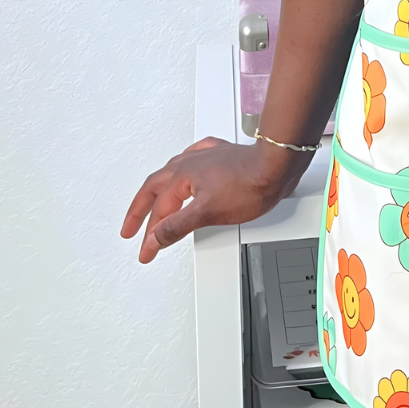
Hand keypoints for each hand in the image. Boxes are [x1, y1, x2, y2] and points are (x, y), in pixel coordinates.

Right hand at [121, 136, 311, 262]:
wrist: (276, 164)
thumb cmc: (249, 184)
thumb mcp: (207, 213)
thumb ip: (177, 226)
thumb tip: (155, 237)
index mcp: (182, 175)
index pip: (159, 210)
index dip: (150, 235)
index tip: (146, 253)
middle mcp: (190, 162)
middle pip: (155, 186)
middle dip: (141, 210)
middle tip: (132, 229)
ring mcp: (206, 157)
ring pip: (172, 171)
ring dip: (159, 190)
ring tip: (153, 202)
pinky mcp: (221, 154)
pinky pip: (194, 158)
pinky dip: (183, 169)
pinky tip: (187, 171)